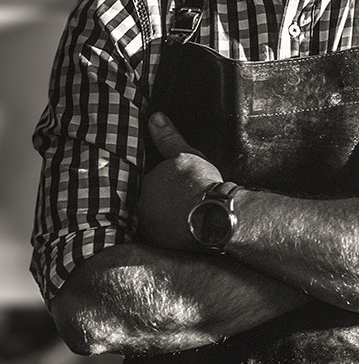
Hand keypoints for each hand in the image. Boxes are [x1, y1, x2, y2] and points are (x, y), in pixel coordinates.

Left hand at [138, 113, 222, 250]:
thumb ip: (169, 138)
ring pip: (149, 220)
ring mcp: (149, 229)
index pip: (142, 181)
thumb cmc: (199, 184)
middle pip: (143, 202)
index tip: (165, 183)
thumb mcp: (186, 156)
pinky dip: (166, 234)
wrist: (215, 217)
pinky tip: (177, 232)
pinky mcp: (161, 246)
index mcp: (143, 185)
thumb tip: (156, 118)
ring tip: (174, 217)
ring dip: (158, 219)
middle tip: (170, 201)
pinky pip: (159, 237)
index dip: (153, 182)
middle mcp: (139, 209)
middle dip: (152, 201)